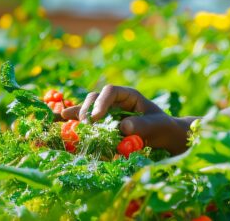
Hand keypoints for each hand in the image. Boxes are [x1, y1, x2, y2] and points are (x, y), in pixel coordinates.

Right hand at [60, 85, 191, 153]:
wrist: (164, 137)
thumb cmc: (162, 128)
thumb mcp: (156, 125)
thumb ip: (142, 126)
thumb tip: (123, 127)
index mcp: (128, 95)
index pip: (111, 91)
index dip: (101, 102)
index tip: (97, 117)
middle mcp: (115, 102)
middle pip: (95, 98)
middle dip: (87, 109)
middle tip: (86, 125)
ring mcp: (108, 113)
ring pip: (88, 108)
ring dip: (78, 115)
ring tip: (69, 123)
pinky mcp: (104, 125)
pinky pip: (89, 121)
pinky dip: (77, 123)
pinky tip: (65, 124)